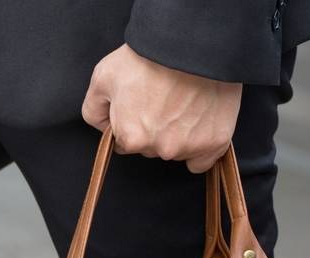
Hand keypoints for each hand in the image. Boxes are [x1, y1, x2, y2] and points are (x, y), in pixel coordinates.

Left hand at [81, 45, 241, 173]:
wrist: (193, 43)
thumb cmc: (148, 57)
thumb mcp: (104, 78)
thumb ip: (94, 111)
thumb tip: (103, 128)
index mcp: (131, 138)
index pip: (126, 143)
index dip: (131, 122)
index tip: (141, 104)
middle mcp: (160, 149)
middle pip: (152, 147)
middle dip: (154, 128)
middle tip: (164, 98)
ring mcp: (189, 146)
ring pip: (177, 150)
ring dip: (178, 133)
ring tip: (184, 101)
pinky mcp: (215, 142)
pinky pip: (202, 160)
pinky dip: (201, 147)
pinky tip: (199, 125)